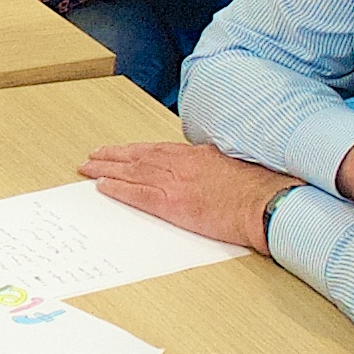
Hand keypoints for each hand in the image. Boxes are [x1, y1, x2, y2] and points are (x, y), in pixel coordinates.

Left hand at [79, 137, 296, 251]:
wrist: (265, 204)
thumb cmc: (257, 190)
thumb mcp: (233, 167)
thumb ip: (212, 165)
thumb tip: (205, 170)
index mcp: (196, 155)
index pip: (156, 150)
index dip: (133, 150)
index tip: (118, 151)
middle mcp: (181, 164)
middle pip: (138, 156)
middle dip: (112, 156)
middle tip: (92, 157)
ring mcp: (175, 182)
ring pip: (131, 171)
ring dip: (106, 169)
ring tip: (88, 168)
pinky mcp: (173, 204)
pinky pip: (137, 195)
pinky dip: (118, 189)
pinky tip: (102, 186)